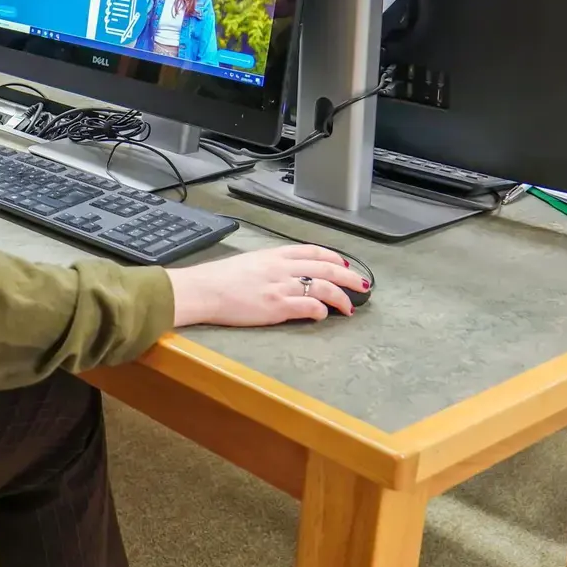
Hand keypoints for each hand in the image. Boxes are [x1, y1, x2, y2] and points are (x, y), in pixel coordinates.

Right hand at [166, 244, 368, 325]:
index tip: (344, 264)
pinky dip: (321, 311)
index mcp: (274, 254)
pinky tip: (324, 316)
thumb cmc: (218, 278)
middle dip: (349, 277)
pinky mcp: (277, 306)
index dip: (333, 258)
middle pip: (326, 268)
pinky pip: (309, 306)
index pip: (313, 251)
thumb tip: (285, 275)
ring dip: (341, 298)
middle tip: (363, 286)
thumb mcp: (248, 262)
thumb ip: (270, 266)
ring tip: (349, 308)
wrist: (203, 289)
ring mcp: (281, 286)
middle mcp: (282, 267)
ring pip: (323, 287)